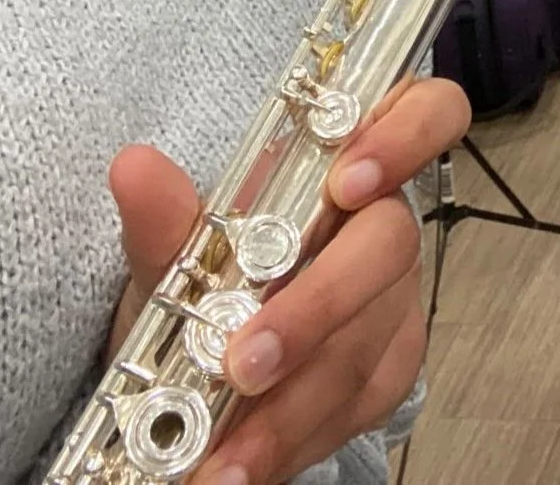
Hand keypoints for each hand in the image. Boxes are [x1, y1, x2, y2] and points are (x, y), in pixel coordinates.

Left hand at [105, 76, 469, 484]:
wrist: (196, 352)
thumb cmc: (202, 273)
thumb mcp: (170, 247)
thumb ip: (162, 214)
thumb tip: (134, 167)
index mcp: (344, 159)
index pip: (425, 110)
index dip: (405, 136)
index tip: (346, 182)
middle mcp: (381, 224)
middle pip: (388, 247)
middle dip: (313, 310)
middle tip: (241, 364)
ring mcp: (393, 303)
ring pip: (368, 344)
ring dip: (292, 405)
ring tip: (221, 454)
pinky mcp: (388, 373)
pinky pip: (358, 408)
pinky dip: (295, 440)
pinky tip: (245, 465)